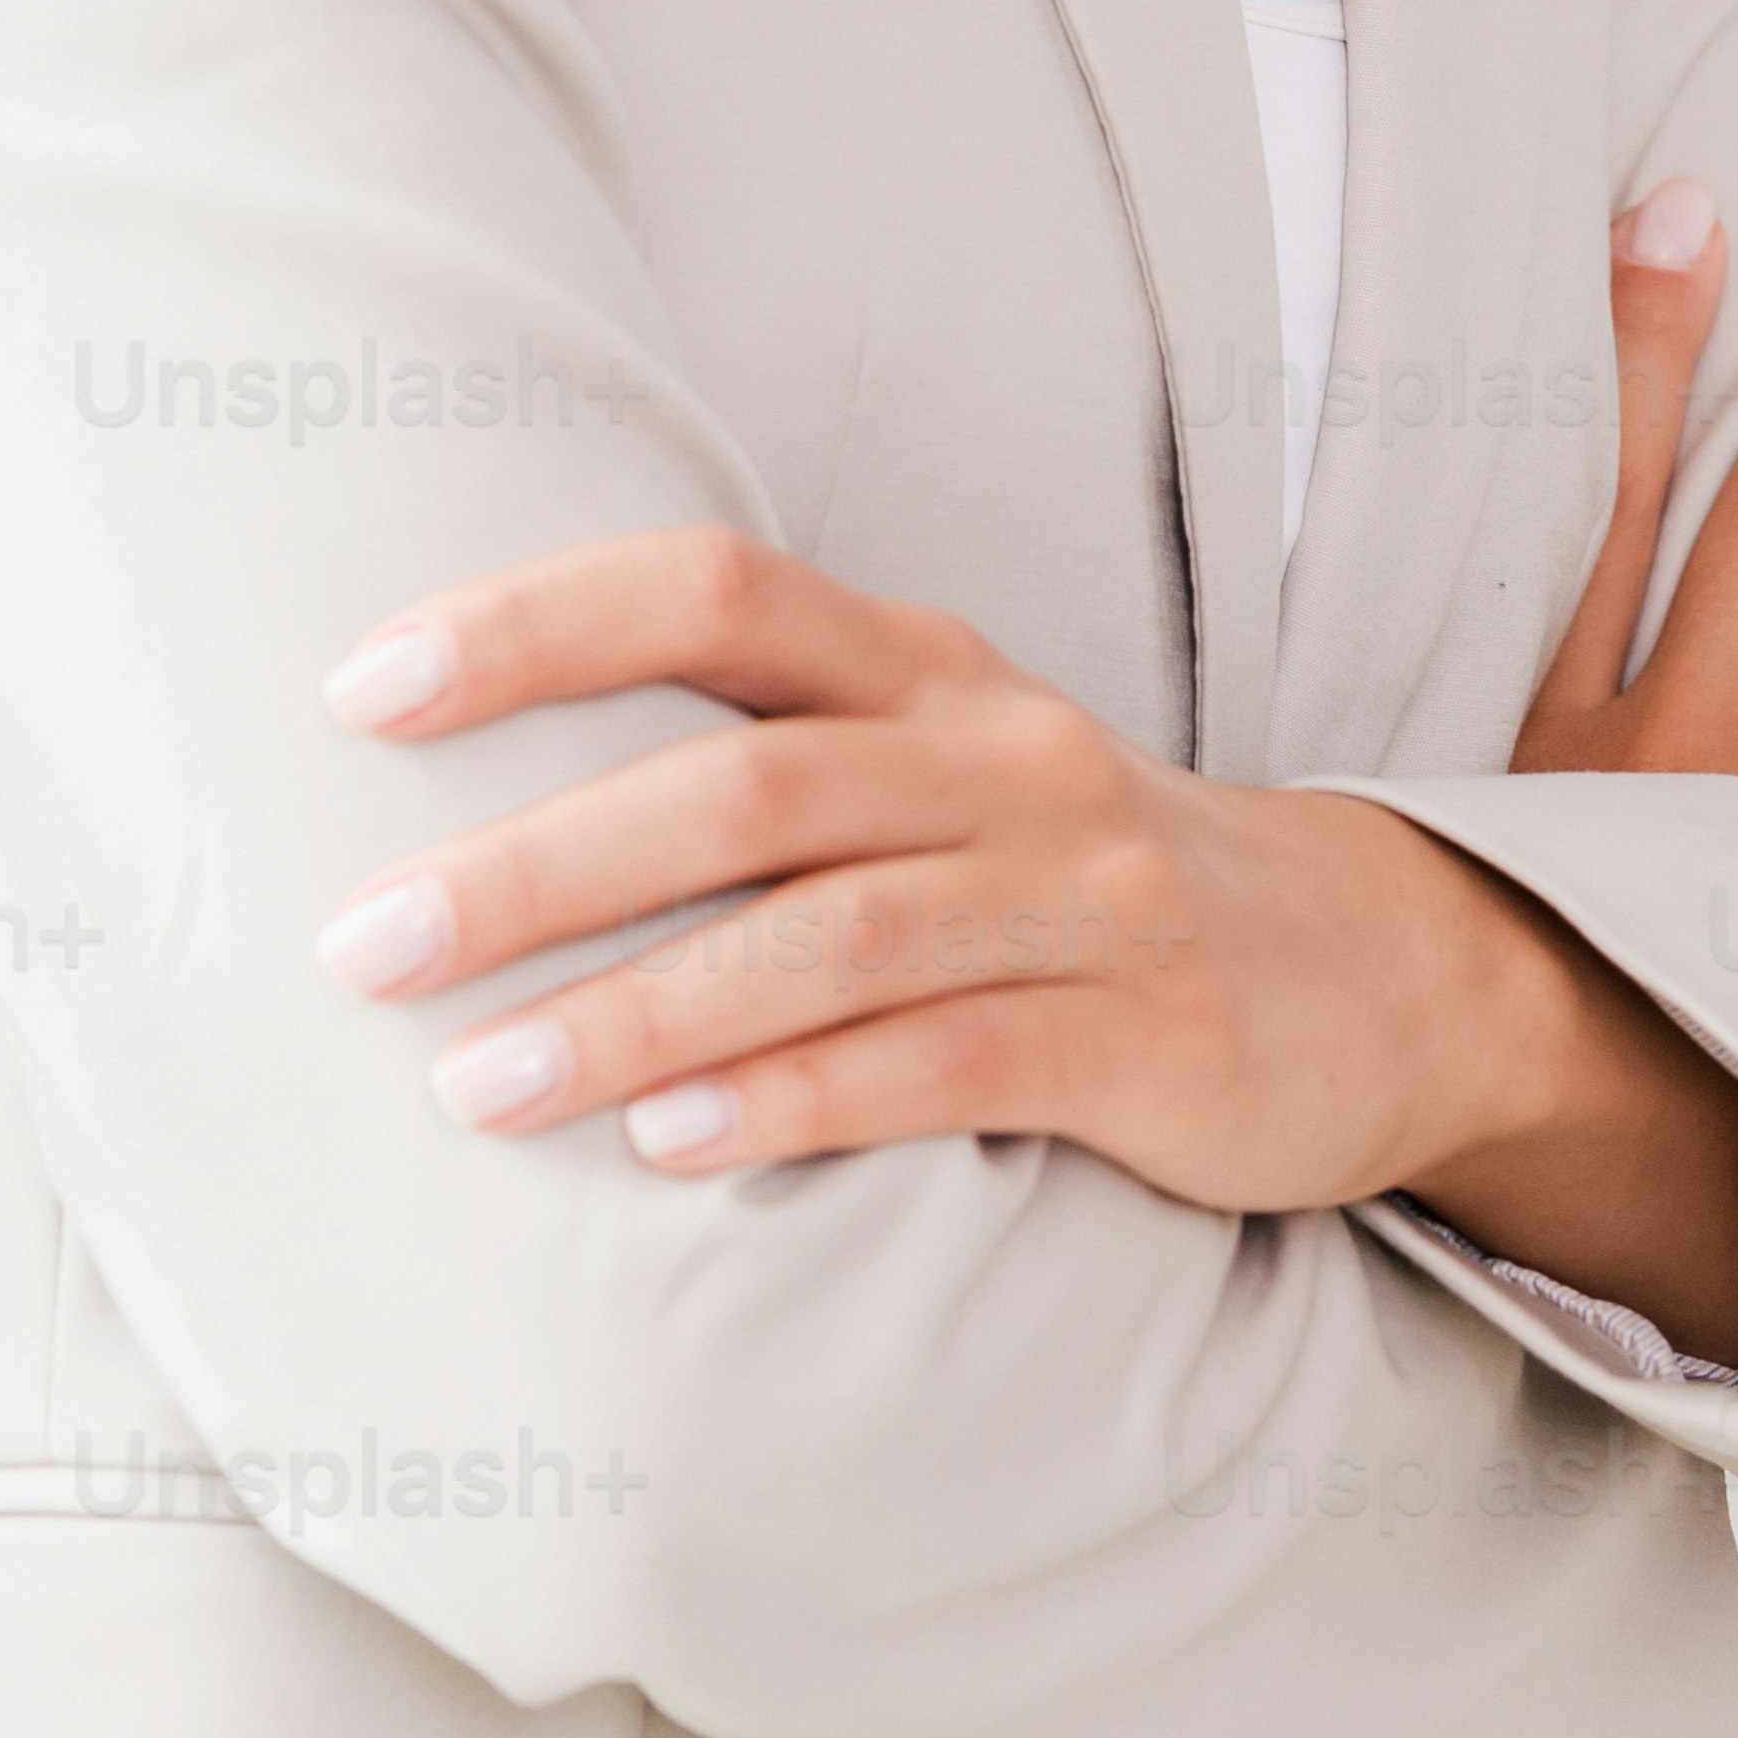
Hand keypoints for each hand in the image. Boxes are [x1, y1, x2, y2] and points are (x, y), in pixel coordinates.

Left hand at [308, 525, 1649, 1238]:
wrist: (1378, 973)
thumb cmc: (1071, 877)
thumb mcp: (936, 772)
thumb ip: (758, 764)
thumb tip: (472, 803)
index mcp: (928, 664)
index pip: (713, 589)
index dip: (534, 627)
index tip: (359, 694)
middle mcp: (1004, 752)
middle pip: (745, 784)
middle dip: (536, 865)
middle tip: (364, 945)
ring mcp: (1086, 892)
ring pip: (830, 938)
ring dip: (633, 1013)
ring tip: (475, 1086)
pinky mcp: (1149, 1039)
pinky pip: (947, 1064)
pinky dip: (794, 1103)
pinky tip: (669, 1148)